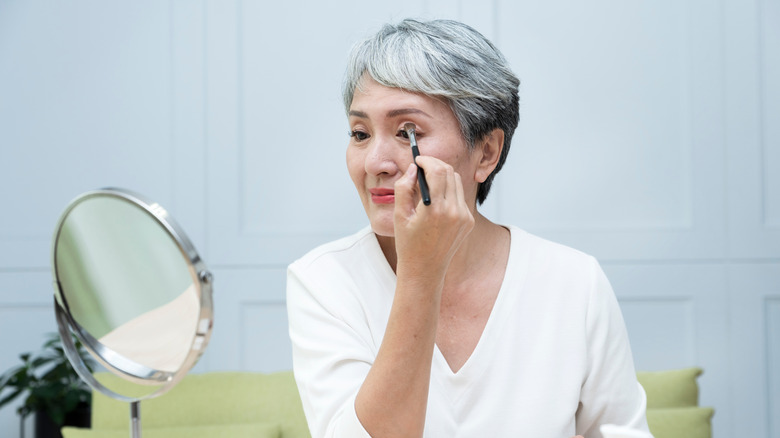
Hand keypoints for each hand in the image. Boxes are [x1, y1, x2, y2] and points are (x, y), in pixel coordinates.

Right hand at [393, 157, 473, 277]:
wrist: (425, 270)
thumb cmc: (408, 244)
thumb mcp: (399, 216)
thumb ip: (404, 188)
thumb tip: (412, 169)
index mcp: (435, 210)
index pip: (437, 171)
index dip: (427, 161)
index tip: (417, 160)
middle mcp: (454, 212)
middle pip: (449, 172)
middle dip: (435, 165)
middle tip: (422, 167)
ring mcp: (464, 217)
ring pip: (456, 182)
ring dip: (443, 176)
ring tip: (428, 183)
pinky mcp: (469, 221)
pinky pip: (459, 197)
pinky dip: (448, 191)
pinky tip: (436, 200)